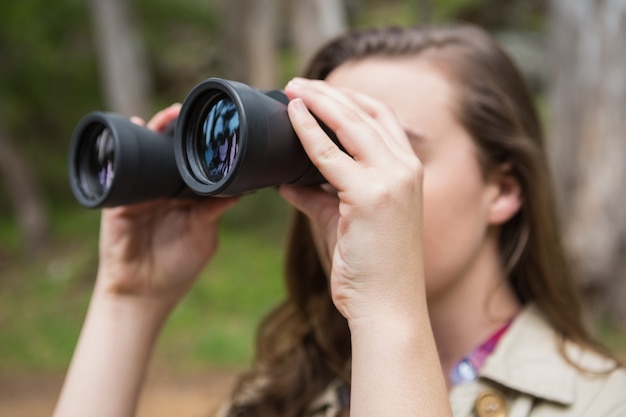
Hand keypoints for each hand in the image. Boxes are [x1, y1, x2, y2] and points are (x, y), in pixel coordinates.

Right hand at [96, 104, 238, 307]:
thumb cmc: (178, 267)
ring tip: (165, 117)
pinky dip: (123, 150)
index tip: (214, 126)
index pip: (193, 164)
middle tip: (186, 111)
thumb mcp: (204, 236)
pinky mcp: (120, 200)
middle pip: (168, 152)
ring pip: (146, 155)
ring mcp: (142, 192)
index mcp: (186, 197)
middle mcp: (164, 189)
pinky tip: (131, 129)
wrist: (144, 293)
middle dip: (175, 130)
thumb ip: (216, 212)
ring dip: (153, 133)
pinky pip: (119, 170)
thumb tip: (241, 189)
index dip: (200, 145)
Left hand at [280, 78, 425, 323]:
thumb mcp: (344, 222)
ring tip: (292, 89)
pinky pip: (329, 155)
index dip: (349, 100)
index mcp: (408, 171)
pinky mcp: (372, 196)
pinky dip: (308, 132)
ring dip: (318, 101)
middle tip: (297, 84)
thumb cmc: (370, 267)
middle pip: (366, 113)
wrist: (387, 306)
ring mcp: (393, 180)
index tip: (319, 91)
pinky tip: (292, 117)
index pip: (380, 118)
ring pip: (351, 124)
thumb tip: (287, 182)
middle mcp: (406, 169)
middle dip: (330, 93)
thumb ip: (319, 197)